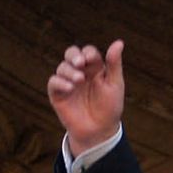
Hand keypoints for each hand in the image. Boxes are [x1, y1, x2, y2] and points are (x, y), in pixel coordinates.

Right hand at [47, 40, 125, 155]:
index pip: (88, 52)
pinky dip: (60, 82)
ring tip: (79, 80)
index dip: (88, 53)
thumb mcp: (115, 84)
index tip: (91, 60)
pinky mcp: (58, 94)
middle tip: (79, 62)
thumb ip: (114, 64)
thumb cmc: (110, 107)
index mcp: (95, 69)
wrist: (100, 130)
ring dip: (69, 70)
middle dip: (73, 55)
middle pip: (71, 54)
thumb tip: (119, 42)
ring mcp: (68, 83)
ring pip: (62, 67)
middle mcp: (80, 73)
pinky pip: (53, 82)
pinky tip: (70, 87)